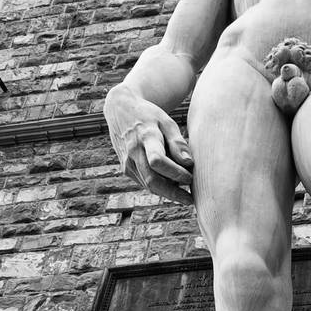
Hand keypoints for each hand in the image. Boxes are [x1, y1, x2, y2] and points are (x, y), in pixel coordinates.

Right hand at [104, 84, 193, 204]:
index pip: (157, 160)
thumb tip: (189, 163)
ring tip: (185, 192)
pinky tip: (172, 184)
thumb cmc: (150, 117)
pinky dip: (160, 187)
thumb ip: (178, 142)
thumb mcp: (166, 122)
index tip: (190, 178)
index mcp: (146, 136)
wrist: (121, 111)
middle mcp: (133, 151)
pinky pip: (145, 183)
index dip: (175, 173)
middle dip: (173, 193)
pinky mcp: (126, 169)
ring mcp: (127, 162)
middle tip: (190, 199)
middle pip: (152, 180)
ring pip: (149, 185)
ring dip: (168, 192)